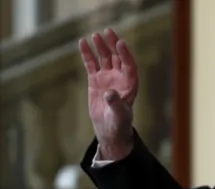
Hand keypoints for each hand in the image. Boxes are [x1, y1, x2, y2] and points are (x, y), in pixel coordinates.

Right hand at [79, 28, 137, 157]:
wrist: (109, 129)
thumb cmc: (119, 123)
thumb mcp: (119, 115)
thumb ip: (116, 104)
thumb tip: (109, 93)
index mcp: (130, 85)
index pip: (129, 65)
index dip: (125, 54)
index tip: (120, 43)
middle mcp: (120, 78)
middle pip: (117, 58)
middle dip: (113, 45)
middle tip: (108, 31)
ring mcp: (108, 78)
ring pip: (105, 58)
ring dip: (101, 47)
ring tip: (94, 35)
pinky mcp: (96, 80)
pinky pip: (92, 64)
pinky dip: (87, 54)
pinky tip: (82, 42)